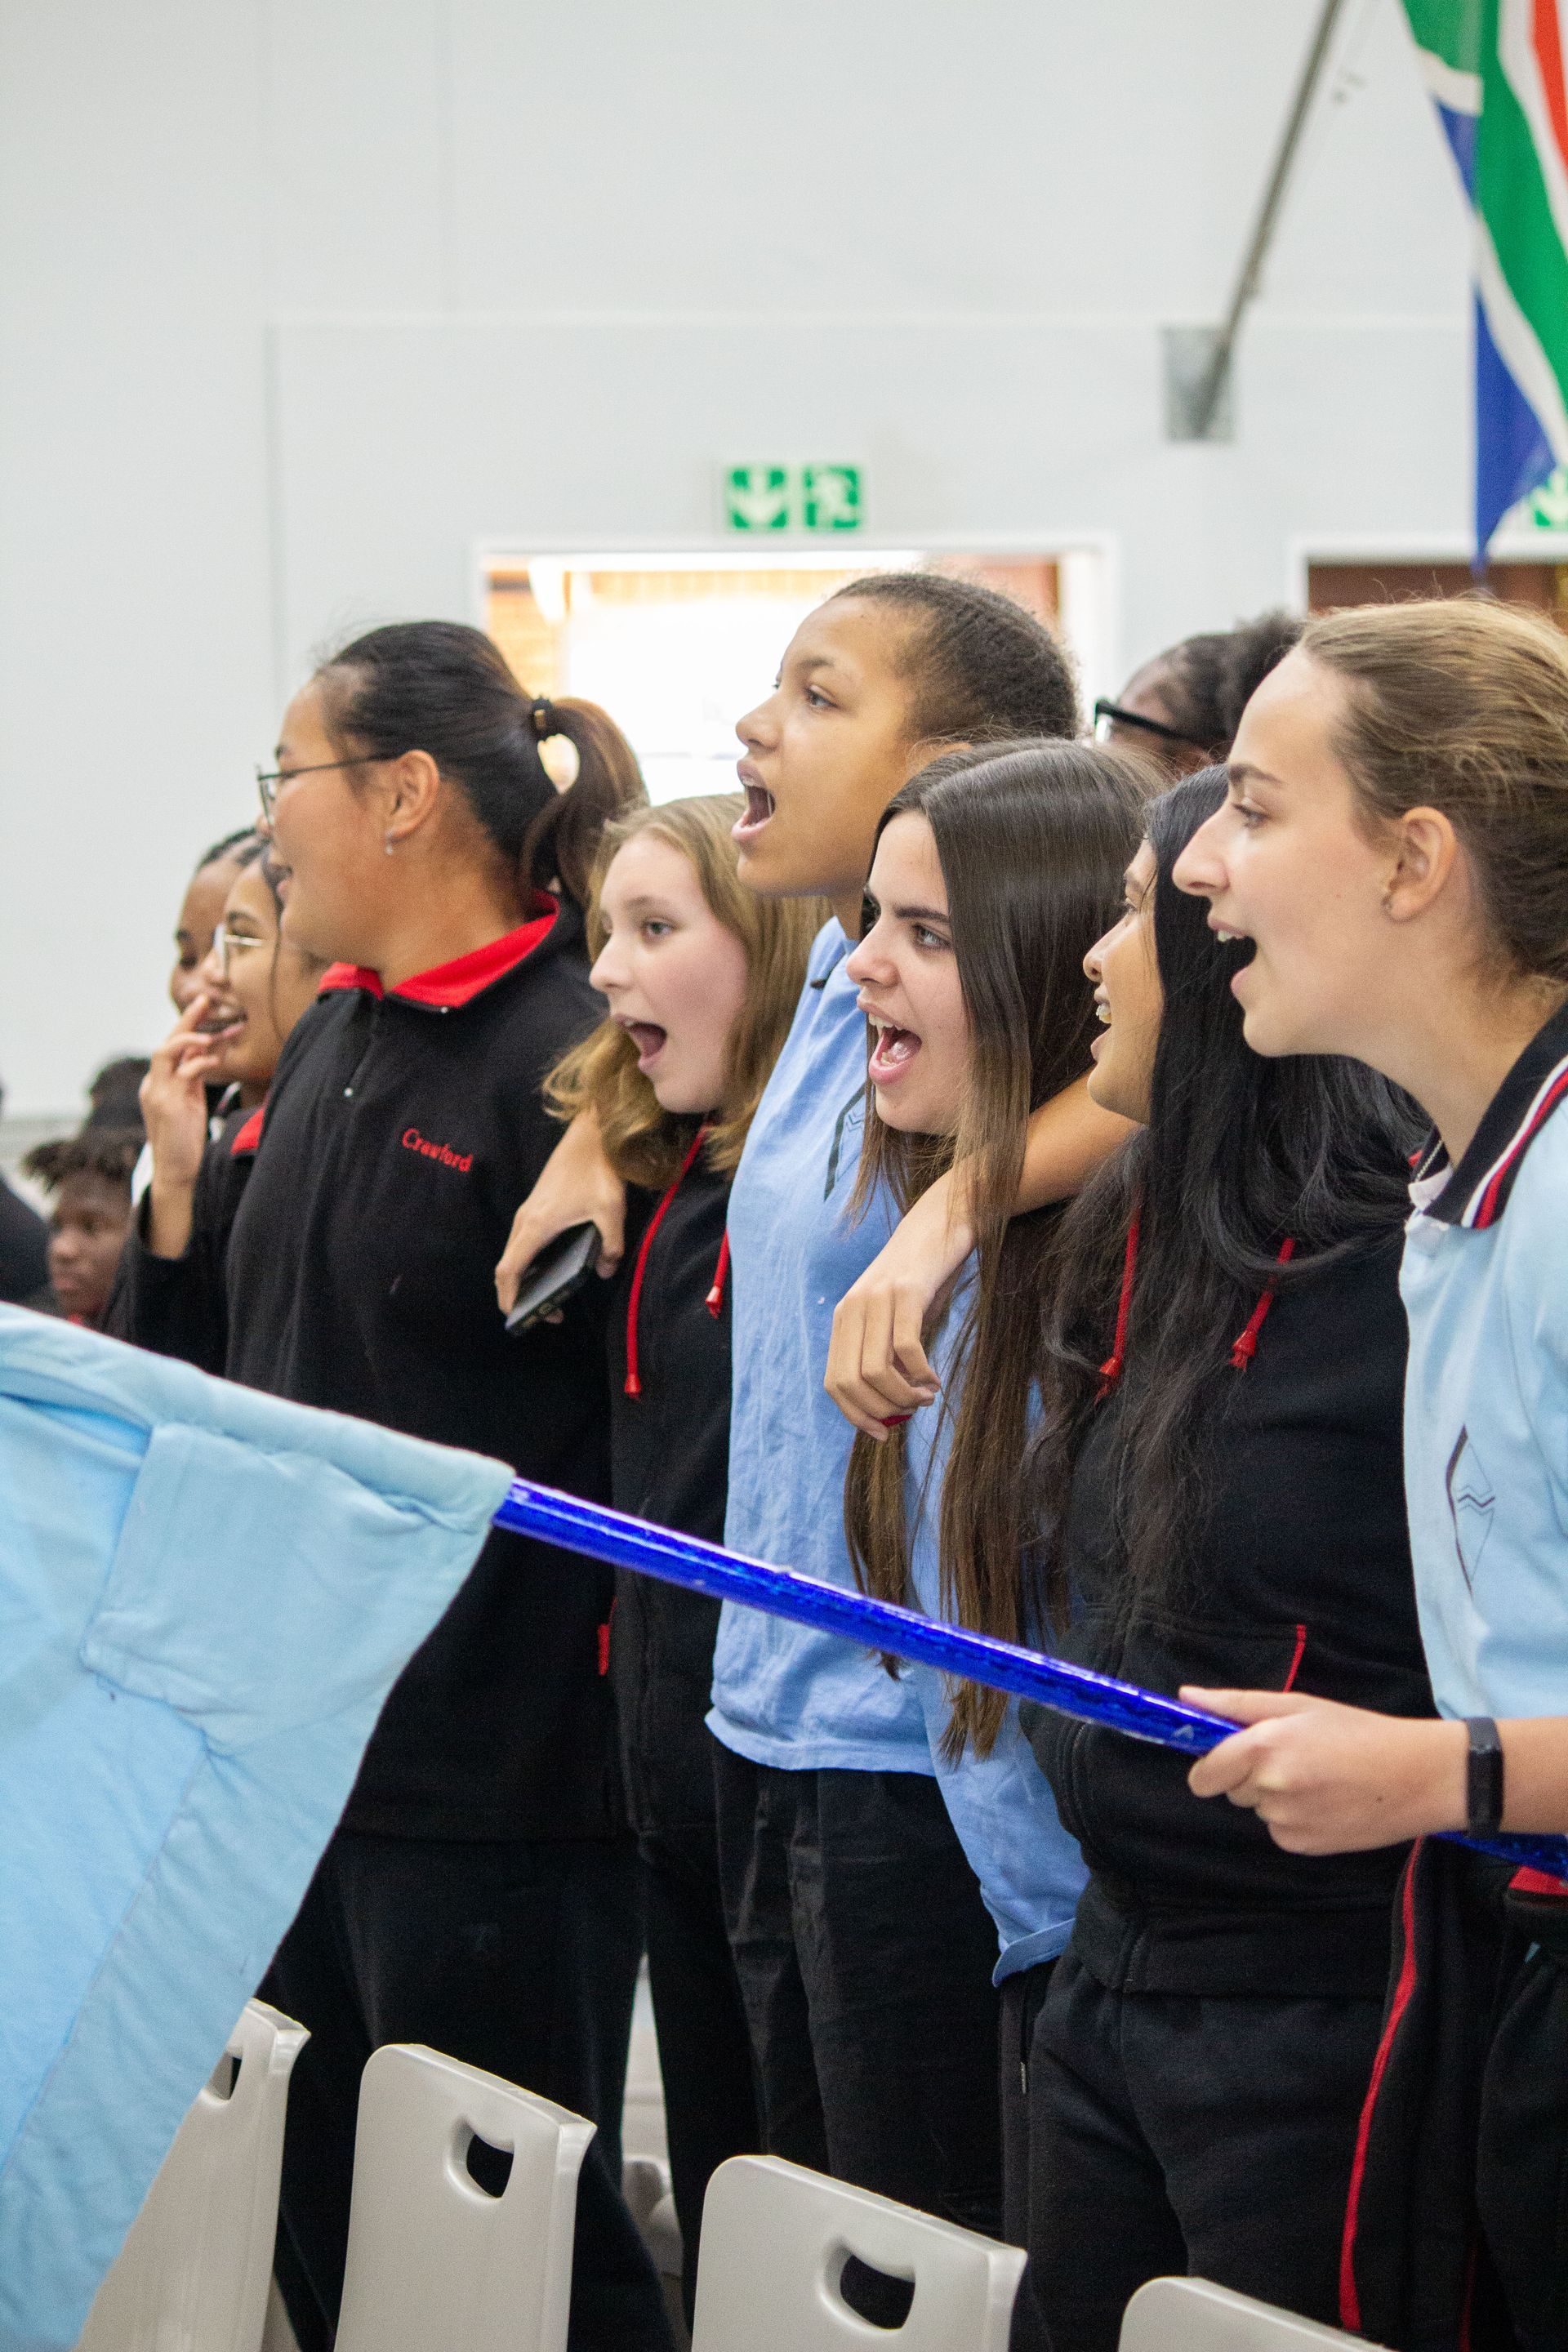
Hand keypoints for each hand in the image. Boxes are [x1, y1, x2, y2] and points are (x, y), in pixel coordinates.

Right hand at [141, 996, 225, 1258]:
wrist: (176, 1171)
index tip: (208, 1008)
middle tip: (206, 1000)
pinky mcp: (167, 1104)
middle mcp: (154, 1084)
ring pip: (166, 1051)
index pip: (173, 1046)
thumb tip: (209, 1053)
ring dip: (189, 1037)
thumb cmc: (187, 1139)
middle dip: (187, 1019)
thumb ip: (194, 1078)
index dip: (190, 1026)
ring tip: (210, 1032)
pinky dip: (199, 1062)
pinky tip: (214, 1059)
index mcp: (159, 1082)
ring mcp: (157, 1093)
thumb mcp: (191, 1102)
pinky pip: (182, 1073)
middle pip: (167, 1041)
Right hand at [495, 1110, 625, 1313]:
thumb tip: (605, 1273)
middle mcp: (525, 1219)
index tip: (518, 1316)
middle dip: (516, 1294)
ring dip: (521, 1277)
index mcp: (537, 1225)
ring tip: (545, 1297)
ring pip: (514, 1252)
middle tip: (540, 1314)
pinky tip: (550, 1269)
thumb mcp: (612, 1212)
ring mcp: (528, 1211)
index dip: (509, 1297)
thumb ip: (611, 1247)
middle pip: (506, 1265)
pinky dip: (527, 1261)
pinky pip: (523, 1241)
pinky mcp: (536, 1205)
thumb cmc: (599, 1171)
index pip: (509, 1270)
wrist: (592, 1134)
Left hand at [825, 1169, 972, 1437]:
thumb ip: (889, 1354)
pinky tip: (934, 1379)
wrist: (942, 1220)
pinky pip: (906, 1349)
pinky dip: (921, 1375)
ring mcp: (877, 1299)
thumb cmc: (924, 1277)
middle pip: (852, 1383)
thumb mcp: (898, 1316)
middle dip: (882, 1410)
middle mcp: (853, 1309)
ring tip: (926, 1396)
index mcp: (845, 1318)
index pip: (834, 1383)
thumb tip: (892, 1406)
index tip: (882, 1432)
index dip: (856, 1415)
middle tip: (912, 1411)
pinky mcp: (906, 1292)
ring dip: (904, 1396)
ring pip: (877, 1371)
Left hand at [1182, 1687, 1467, 1854]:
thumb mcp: (1298, 1705)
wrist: (1417, 1776)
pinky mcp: (1304, 1846)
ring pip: (1258, 1810)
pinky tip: (1327, 1802)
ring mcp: (1287, 1822)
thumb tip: (1186, 1698)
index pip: (1204, 1774)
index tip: (1229, 1758)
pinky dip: (1294, 1819)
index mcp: (1264, 1747)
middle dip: (1251, 1776)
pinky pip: (1280, 1831)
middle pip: (1231, 1790)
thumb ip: (1235, 1704)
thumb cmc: (1358, 1732)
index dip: (1211, 1767)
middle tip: (1295, 1757)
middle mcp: (1270, 1788)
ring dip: (1275, 1797)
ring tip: (1318, 1778)